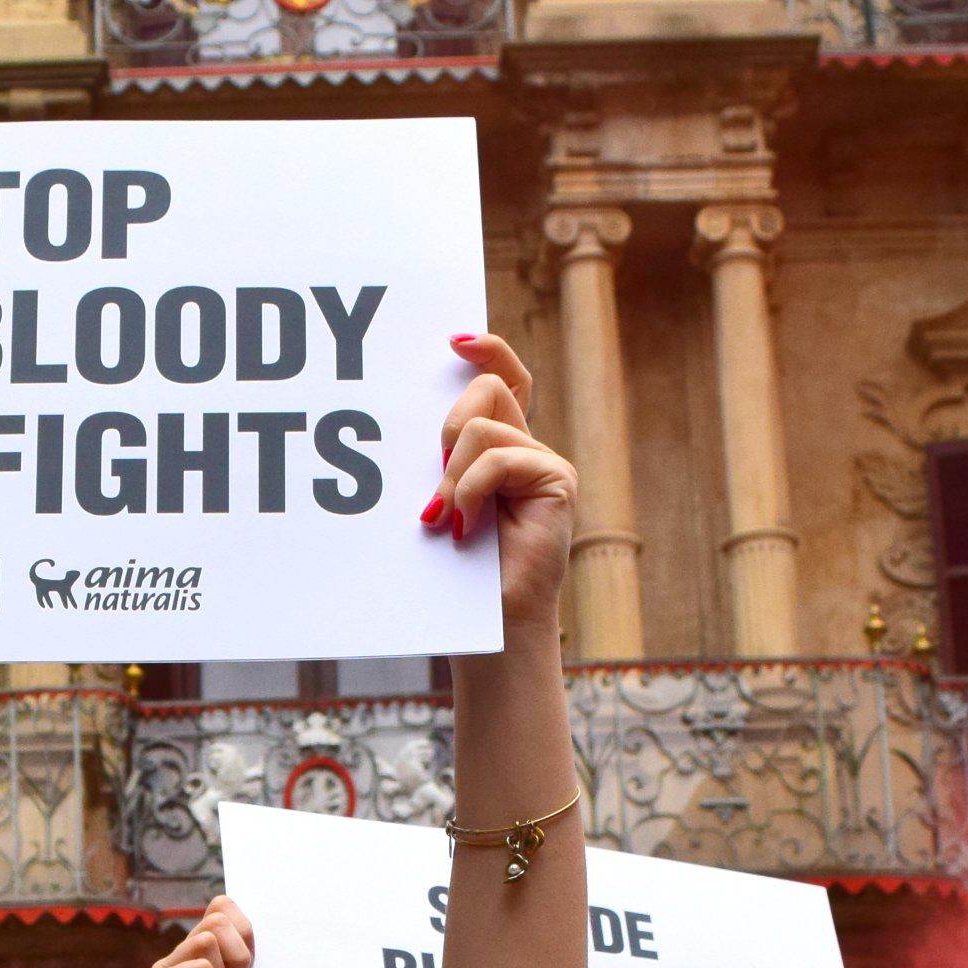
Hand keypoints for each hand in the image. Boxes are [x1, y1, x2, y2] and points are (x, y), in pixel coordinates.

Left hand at [423, 337, 576, 634]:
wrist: (492, 626)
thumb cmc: (458, 573)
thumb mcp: (440, 502)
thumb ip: (438, 464)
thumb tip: (410, 425)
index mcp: (499, 448)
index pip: (504, 378)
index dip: (487, 350)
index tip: (453, 341)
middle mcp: (526, 448)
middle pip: (490, 389)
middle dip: (447, 424)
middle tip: (435, 473)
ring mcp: (544, 463)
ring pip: (483, 424)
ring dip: (451, 473)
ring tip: (446, 519)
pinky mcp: (558, 480)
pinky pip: (499, 457)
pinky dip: (469, 490)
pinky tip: (463, 526)